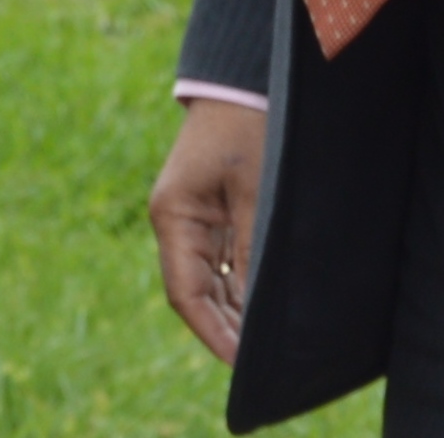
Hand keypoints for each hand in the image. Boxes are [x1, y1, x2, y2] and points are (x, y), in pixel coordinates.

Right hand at [149, 97, 262, 362]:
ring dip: (237, 311)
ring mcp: (195, 219)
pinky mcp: (216, 212)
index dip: (213, 332)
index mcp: (174, 217)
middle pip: (198, 293)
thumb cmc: (249, 128)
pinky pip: (226, 261)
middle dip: (228, 328)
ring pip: (213, 281)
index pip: (186, 294)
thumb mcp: (258, 192)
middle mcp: (178, 223)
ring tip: (269, 346)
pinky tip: (264, 310)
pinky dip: (244, 287)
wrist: (246, 80)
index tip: (243, 364)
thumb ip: (255, 251)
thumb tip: (259, 308)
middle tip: (264, 363)